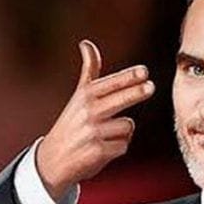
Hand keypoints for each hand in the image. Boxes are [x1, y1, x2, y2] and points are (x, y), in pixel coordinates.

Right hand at [36, 39, 155, 200]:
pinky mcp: (98, 151)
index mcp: (85, 96)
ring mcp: (93, 132)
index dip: (128, 77)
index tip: (144, 72)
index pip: (111, 83)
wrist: (52, 160)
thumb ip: (89, 71)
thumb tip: (86, 43)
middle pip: (120, 99)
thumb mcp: (78, 96)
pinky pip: (123, 146)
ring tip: (105, 136)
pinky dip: (117, 148)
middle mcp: (88, 112)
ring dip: (123, 132)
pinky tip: (103, 150)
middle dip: (137, 92)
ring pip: (127, 126)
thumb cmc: (71, 124)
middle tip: (150, 87)